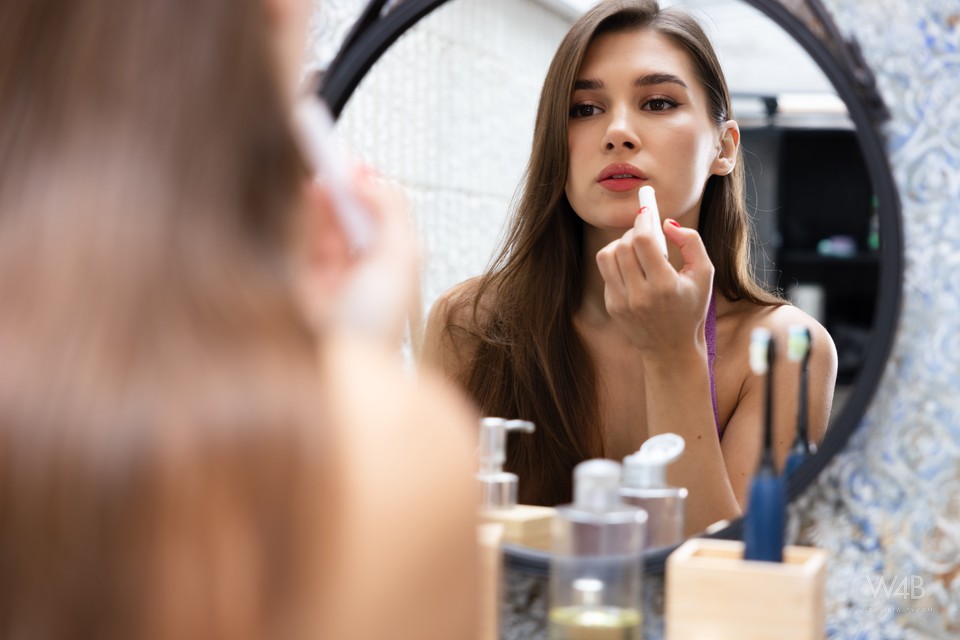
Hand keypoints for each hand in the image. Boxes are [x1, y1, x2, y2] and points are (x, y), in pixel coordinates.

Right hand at [300, 166, 419, 347]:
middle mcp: (352, 277)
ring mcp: (319, 282)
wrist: (336, 366)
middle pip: (343, 220)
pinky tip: (301, 195)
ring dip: (317, 198)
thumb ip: (391, 212)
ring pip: (316, 227)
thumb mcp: (401, 259)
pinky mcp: (289, 284)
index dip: (365, 192)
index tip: (356, 164)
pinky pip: (291, 241)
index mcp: (384, 274)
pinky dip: (295, 216)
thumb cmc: (372, 328)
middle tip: (331, 158)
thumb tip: (370, 178)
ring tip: (318, 171)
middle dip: (338, 189)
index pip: (374, 222)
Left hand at [595, 211, 713, 355]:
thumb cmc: (691, 307)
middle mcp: (639, 295)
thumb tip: (667, 223)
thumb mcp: (704, 274)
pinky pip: (606, 271)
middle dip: (635, 231)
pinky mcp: (611, 306)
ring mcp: (621, 302)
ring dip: (621, 244)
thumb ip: (691, 243)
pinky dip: (618, 261)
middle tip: (646, 230)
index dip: (643, 220)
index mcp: (665, 286)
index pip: (644, 242)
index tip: (647, 209)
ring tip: (637, 248)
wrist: (671, 348)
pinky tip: (633, 267)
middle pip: (624, 245)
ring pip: (607, 255)